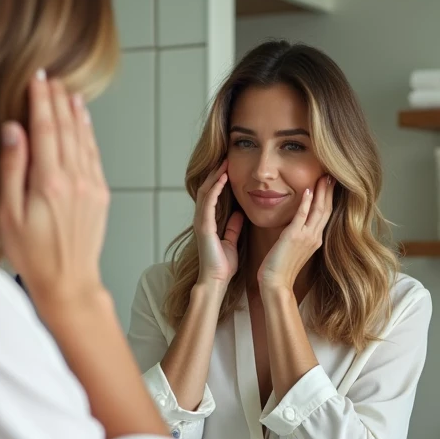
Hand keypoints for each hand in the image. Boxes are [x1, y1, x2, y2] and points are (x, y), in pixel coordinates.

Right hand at [0, 70, 109, 311]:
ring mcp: (91, 187)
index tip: (36, 77)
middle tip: (50, 77)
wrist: (68, 283)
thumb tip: (13, 129)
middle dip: (57, 99)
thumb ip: (11, 169)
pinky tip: (83, 122)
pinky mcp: (100, 195)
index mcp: (49, 183)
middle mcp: (75, 180)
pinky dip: (88, 134)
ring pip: (83, 139)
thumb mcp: (9, 215)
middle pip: (66, 128)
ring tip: (67, 90)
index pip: (45, 129)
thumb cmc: (32, 255)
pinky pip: (94, 155)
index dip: (40, 100)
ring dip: (75, 113)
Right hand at [194, 159, 243, 286]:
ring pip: (205, 192)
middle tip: (226, 158)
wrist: (216, 280)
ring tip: (225, 163)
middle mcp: (202, 219)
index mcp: (209, 222)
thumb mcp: (231, 241)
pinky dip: (215, 189)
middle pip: (206, 189)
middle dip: (216, 173)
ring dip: (215, 176)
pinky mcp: (204, 226)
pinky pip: (208, 202)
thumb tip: (239, 214)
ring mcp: (201, 221)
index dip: (219, 180)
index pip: (212, 195)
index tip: (230, 167)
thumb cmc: (223, 265)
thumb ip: (233, 227)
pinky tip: (223, 178)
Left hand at [258, 175, 334, 289]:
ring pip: (318, 210)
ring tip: (323, 177)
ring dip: (321, 192)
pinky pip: (302, 216)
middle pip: (326, 209)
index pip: (326, 215)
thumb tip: (296, 226)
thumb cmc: (281, 269)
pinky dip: (306, 203)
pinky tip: (308, 191)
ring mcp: (306, 237)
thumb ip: (298, 236)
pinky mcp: (294, 236)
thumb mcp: (294, 249)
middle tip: (331, 175)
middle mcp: (314, 237)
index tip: (329, 185)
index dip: (328, 198)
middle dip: (329, 191)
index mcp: (315, 240)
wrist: (276, 283)